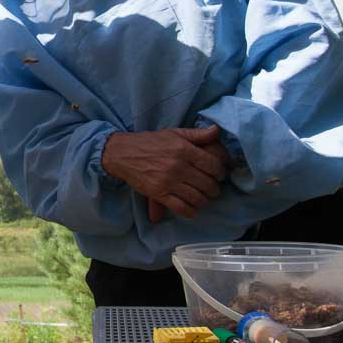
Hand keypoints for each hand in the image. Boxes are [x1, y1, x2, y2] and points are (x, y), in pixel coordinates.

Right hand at [102, 126, 228, 220]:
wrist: (122, 153)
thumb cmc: (149, 142)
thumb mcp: (173, 134)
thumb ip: (197, 134)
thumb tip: (217, 131)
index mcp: (184, 150)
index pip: (213, 165)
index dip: (221, 172)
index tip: (218, 175)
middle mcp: (178, 166)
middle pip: (208, 184)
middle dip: (214, 188)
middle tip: (212, 188)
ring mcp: (168, 181)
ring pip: (198, 198)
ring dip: (205, 200)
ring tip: (204, 198)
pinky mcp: (158, 194)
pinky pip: (182, 208)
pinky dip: (191, 211)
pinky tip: (192, 208)